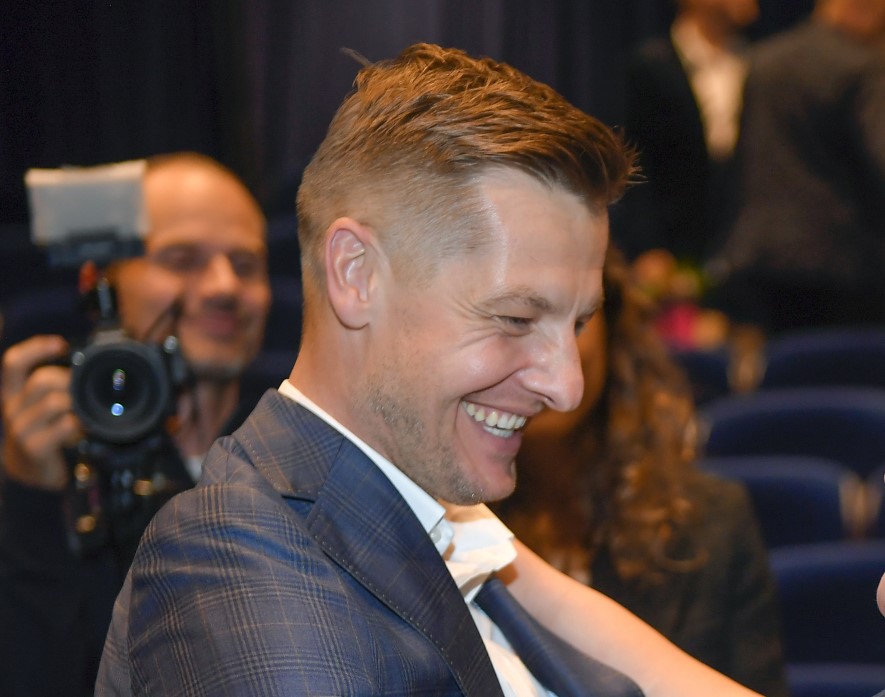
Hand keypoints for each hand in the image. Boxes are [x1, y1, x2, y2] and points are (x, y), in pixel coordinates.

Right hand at [1, 335, 80, 489]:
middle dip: (69, 379)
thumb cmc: (41, 430)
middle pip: (42, 379)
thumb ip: (52, 386)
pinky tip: (83, 429)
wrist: (29, 472)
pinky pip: (65, 425)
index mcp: (12, 392)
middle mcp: (12, 408)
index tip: (62, 344)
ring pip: (55, 402)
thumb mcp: (39, 405)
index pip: (14, 362)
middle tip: (84, 389)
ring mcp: (21, 429)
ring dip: (76, 403)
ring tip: (83, 412)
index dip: (36, 348)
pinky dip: (79, 424)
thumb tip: (84, 363)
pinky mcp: (34, 447)